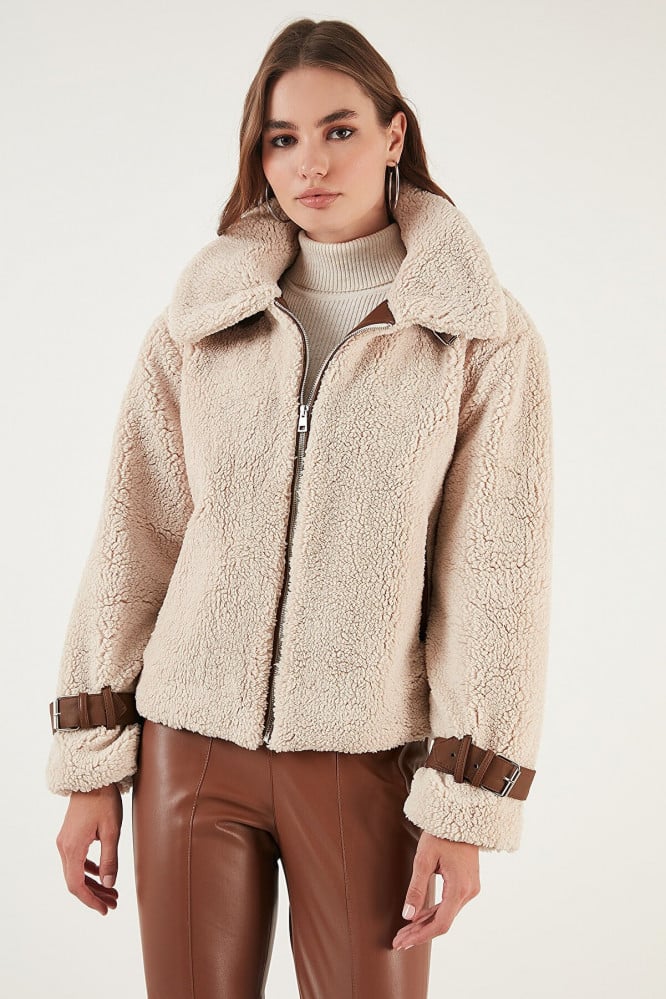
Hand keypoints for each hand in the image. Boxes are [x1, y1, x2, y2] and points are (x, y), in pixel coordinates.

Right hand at [55, 782, 122, 914]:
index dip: (91, 900)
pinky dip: (89, 870)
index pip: (77, 885)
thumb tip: (109, 884)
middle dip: (95, 895)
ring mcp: (65, 841)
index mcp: (72, 848)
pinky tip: (101, 873)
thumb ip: (110, 859)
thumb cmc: (104, 801)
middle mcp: (64, 847)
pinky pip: (76, 860)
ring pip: (76, 871)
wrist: (92, 777)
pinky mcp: (69, 836)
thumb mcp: (111, 831)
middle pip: (76, 881)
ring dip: (93, 883)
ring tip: (112, 892)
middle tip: (114, 903)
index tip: (105, 910)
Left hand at [392, 831, 479, 949]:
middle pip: (442, 922)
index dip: (420, 935)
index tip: (402, 941)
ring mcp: (470, 889)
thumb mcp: (424, 859)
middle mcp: (468, 893)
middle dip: (419, 933)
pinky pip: (449, 905)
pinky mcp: (466, 884)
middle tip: (398, 941)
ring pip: (446, 914)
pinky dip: (433, 913)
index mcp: (460, 889)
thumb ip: (416, 888)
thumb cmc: (441, 834)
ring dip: (425, 925)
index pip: (440, 923)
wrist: (461, 816)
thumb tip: (407, 915)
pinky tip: (418, 918)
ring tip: (404, 933)